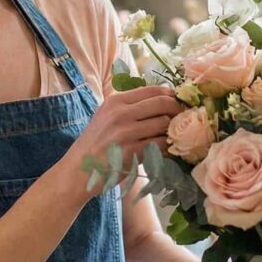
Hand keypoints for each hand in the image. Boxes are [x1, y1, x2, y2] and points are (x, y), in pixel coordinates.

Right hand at [63, 84, 184, 200]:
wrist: (77, 171)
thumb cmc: (95, 146)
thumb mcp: (106, 117)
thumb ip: (129, 108)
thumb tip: (161, 101)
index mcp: (115, 101)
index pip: (152, 89)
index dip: (171, 95)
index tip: (178, 102)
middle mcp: (120, 113)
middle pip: (162, 103)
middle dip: (177, 110)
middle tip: (184, 118)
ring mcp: (126, 132)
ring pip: (164, 123)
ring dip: (172, 130)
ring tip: (173, 136)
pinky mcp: (132, 151)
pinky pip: (161, 143)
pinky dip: (167, 146)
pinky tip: (165, 150)